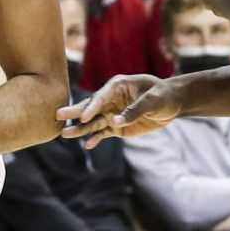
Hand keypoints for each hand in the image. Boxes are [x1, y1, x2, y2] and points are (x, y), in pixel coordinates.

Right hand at [58, 75, 183, 147]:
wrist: (171, 104)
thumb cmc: (162, 95)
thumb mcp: (153, 100)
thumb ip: (135, 110)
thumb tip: (116, 122)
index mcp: (117, 86)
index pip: (101, 96)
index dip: (92, 106)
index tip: (84, 117)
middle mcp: (110, 99)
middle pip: (90, 107)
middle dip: (75, 112)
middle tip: (58, 116)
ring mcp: (111, 113)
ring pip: (93, 123)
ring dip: (80, 129)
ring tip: (65, 134)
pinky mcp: (116, 127)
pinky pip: (103, 133)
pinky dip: (95, 139)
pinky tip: (87, 145)